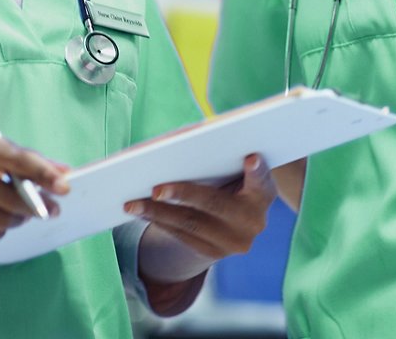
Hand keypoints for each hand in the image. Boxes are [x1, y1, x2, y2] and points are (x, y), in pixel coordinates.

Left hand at [126, 154, 275, 283]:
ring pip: (190, 224)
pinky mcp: (213, 253)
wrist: (239, 219)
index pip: (262, 179)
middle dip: (183, 195)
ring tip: (132, 203)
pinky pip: (182, 237)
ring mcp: (233, 242)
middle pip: (214, 204)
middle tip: (157, 189)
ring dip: (157, 213)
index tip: (250, 158)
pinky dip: (159, 222)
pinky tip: (141, 212)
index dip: (257, 171)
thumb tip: (180, 141)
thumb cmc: (234, 179)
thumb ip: (222, 155)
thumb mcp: (237, 169)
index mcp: (263, 193)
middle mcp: (254, 221)